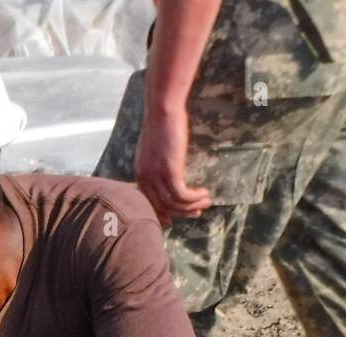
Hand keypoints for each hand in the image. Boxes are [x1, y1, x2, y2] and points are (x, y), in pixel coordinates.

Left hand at [134, 104, 211, 224]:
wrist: (163, 109)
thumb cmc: (162, 124)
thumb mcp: (154, 150)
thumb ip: (156, 165)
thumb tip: (167, 176)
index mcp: (140, 174)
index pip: (150, 203)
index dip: (164, 214)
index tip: (177, 218)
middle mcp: (145, 178)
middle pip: (163, 208)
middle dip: (182, 214)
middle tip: (197, 212)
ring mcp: (156, 176)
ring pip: (175, 205)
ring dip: (193, 206)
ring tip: (206, 202)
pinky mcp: (169, 172)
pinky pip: (183, 196)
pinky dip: (195, 198)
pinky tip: (205, 193)